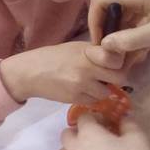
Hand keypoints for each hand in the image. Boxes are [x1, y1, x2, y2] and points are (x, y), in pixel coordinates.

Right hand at [0, 41, 129, 105]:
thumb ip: (96, 53)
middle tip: (107, 77)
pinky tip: (81, 91)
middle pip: (119, 78)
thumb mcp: (75, 48)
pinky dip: (91, 98)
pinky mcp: (75, 98)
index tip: (114, 64)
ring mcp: (81, 85)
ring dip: (102, 90)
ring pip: (107, 92)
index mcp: (87, 52)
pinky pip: (94, 102)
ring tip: (91, 84)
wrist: (30, 73)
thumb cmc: (53, 57)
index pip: (116, 59)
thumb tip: (118, 58)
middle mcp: (87, 68)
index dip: (119, 63)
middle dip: (116, 79)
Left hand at [57, 116, 149, 149]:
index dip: (96, 117)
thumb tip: (122, 120)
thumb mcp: (138, 137)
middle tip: (97, 136)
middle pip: (67, 134)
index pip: (83, 118)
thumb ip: (127, 124)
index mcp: (88, 134)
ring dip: (72, 149)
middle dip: (79, 132)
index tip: (107, 123)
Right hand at [88, 0, 149, 54]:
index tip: (98, 42)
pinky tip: (132, 51)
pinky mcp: (149, 3)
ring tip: (120, 56)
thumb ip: (131, 40)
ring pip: (120, 14)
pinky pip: (132, 17)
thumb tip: (105, 45)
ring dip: (118, 34)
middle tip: (108, 53)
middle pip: (108, 7)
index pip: (100, 0)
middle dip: (106, 30)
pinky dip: (130, 32)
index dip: (94, 21)